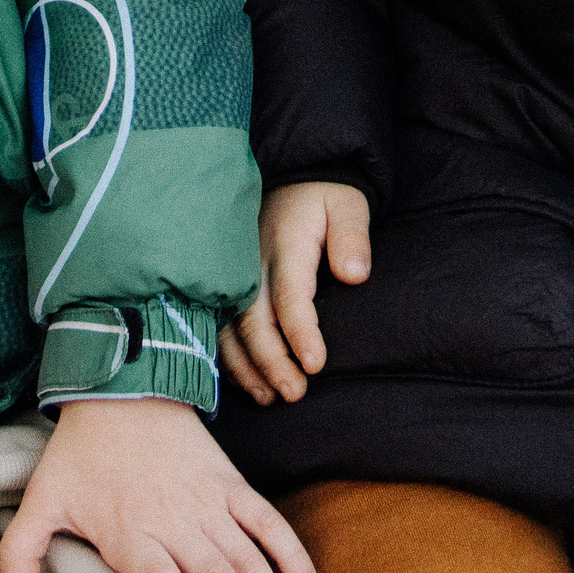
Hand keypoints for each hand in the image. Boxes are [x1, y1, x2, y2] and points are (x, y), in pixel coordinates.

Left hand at [0, 397, 316, 572]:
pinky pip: (267, 521)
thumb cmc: (78, 453)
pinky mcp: (230, 484)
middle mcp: (176, 521)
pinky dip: (290, 552)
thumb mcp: (40, 501)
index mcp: (131, 532)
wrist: (119, 389)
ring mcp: (209, 502)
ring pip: (249, 559)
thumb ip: (21, 556)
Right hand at [217, 181, 370, 404]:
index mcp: (285, 245)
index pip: (290, 296)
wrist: (294, 175)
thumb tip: (354, 275)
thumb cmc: (325, 197)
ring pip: (230, 327)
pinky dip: (229, 356)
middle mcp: (252, 263)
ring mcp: (235, 274)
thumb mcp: (347, 204)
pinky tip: (245, 380)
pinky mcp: (228, 281)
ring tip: (268, 398)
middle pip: (253, 319)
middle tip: (294, 394)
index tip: (315, 365)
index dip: (300, 333)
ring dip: (246, 366)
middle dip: (271, 361)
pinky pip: (219, 323)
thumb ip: (352, 237)